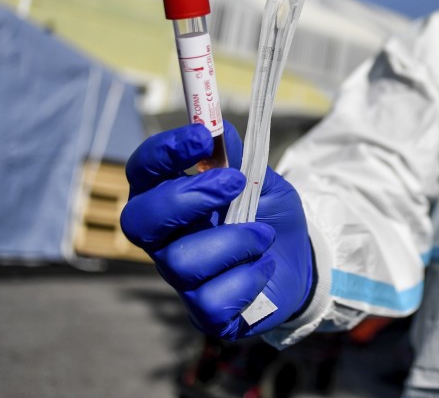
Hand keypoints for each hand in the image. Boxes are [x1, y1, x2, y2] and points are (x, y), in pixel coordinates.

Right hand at [120, 122, 313, 339]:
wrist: (300, 261)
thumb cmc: (268, 215)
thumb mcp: (261, 178)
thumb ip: (239, 157)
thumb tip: (219, 129)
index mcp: (169, 197)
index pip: (142, 171)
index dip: (163, 152)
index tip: (201, 137)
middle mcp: (164, 238)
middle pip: (138, 221)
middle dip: (185, 198)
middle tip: (233, 185)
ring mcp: (180, 277)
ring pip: (181, 261)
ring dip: (233, 241)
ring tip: (263, 235)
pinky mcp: (204, 311)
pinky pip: (211, 300)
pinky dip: (247, 278)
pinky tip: (263, 267)